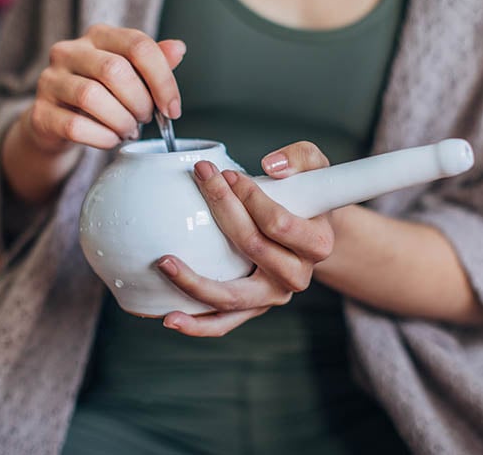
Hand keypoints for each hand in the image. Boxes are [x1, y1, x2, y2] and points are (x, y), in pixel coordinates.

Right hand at [22, 23, 185, 154]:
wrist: (58, 122)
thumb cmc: (102, 94)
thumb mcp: (131, 75)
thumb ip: (154, 62)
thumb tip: (178, 48)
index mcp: (99, 36)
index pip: (138, 46)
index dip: (163, 80)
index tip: (172, 109)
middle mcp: (70, 51)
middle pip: (115, 70)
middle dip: (140, 102)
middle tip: (145, 119)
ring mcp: (51, 80)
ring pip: (92, 97)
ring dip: (121, 121)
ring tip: (128, 130)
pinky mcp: (40, 112)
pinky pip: (76, 125)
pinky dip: (103, 137)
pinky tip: (111, 139)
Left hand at [157, 142, 333, 336]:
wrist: (308, 233)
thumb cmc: (305, 197)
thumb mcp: (315, 167)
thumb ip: (300, 157)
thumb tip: (270, 167)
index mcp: (317, 244)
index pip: (279, 223)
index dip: (251, 196)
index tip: (228, 173)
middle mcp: (297, 276)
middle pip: (253, 249)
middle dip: (223, 210)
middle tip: (200, 179)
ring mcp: (272, 297)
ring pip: (233, 297)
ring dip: (196, 282)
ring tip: (165, 263)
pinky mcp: (251, 308)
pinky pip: (223, 323)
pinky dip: (197, 324)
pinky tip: (170, 318)